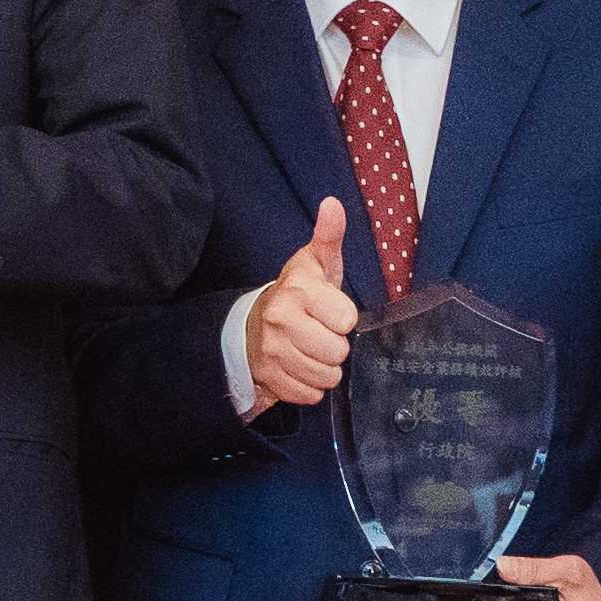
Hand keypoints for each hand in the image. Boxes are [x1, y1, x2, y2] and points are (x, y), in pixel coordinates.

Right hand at [244, 198, 360, 413]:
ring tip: (311, 349)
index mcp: (297, 291)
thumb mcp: (315, 264)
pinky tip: (299, 365)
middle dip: (335, 345)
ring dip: (324, 367)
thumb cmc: (297, 294)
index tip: (329, 310)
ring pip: (326, 377)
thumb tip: (333, 205)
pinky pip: (311, 395)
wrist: (254, 325)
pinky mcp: (269, 380)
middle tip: (320, 332)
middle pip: (338, 352)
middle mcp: (281, 321)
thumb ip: (328, 236)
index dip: (343, 317)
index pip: (346, 319)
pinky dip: (309, 384)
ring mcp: (272, 353)